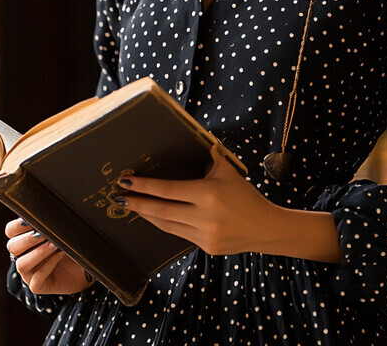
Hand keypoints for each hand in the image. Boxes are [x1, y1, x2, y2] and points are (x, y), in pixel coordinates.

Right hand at [5, 218, 93, 294]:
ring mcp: (29, 273)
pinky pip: (36, 279)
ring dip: (38, 253)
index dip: (16, 226)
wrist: (85, 268)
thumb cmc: (72, 244)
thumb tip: (53, 207)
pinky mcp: (38, 286)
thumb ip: (55, 221)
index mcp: (25, 240)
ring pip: (22, 264)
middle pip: (12, 247)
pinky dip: (47, 266)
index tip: (29, 220)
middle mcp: (23, 256)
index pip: (10, 231)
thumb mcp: (64, 230)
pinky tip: (59, 255)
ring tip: (54, 245)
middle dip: (27, 239)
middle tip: (42, 234)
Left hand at [116, 145, 279, 255]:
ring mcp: (203, 235)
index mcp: (207, 193)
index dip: (145, 186)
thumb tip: (202, 140)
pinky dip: (167, 224)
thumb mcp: (229, 172)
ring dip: (148, 216)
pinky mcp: (205, 247)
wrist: (266, 228)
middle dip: (138, 204)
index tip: (126, 182)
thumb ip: (213, 156)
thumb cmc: (246, 196)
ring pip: (166, 225)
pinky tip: (157, 217)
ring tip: (133, 207)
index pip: (167, 190)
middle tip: (120, 198)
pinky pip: (179, 234)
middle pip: (161, 211)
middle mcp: (203, 216)